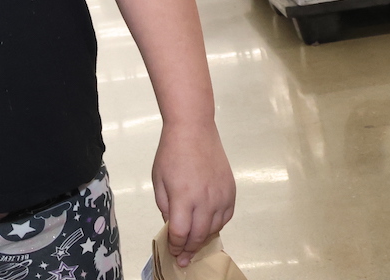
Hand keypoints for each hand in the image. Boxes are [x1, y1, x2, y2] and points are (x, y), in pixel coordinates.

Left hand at [152, 121, 235, 266]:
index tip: (172, 252)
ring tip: (193, 243)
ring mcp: (221, 196)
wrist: (194, 131)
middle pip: (199, 235)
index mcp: (183, 197)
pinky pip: (226, 217)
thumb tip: (172, 224)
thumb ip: (164, 205)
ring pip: (214, 229)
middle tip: (183, 258)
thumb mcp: (158, 179)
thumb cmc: (171, 153)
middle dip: (189, 249)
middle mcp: (205, 200)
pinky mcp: (231, 192)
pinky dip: (217, 225)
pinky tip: (208, 226)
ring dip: (203, 238)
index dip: (175, 246)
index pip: (180, 232)